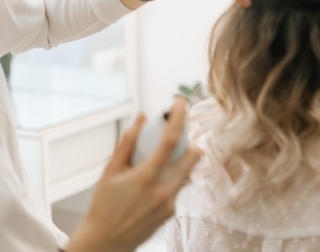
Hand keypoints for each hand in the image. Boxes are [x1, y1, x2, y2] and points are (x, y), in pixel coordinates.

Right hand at [65, 98, 200, 251]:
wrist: (105, 242)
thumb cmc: (103, 206)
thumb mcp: (109, 171)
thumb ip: (127, 142)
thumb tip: (141, 118)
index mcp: (147, 176)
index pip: (171, 139)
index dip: (179, 117)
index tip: (181, 103)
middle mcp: (164, 190)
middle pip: (195, 156)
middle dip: (190, 142)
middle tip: (178, 138)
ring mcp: (171, 203)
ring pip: (188, 172)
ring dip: (180, 163)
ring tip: (161, 163)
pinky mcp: (172, 213)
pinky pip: (179, 189)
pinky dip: (170, 181)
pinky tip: (153, 186)